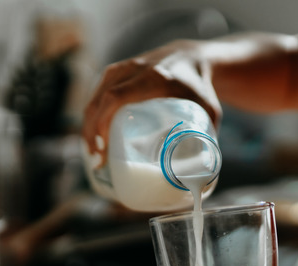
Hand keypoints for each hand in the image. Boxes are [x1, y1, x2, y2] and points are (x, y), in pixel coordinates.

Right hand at [82, 40, 221, 167]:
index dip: (103, 123)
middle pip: (100, 100)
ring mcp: (122, 68)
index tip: (103, 148)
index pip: (116, 98)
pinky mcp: (116, 72)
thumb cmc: (200, 87)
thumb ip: (208, 139)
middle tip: (98, 160)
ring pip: (94, 98)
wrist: (191, 57)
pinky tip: (93, 136)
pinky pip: (96, 94)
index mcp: (154, 78)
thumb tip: (201, 177)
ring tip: (94, 153)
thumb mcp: (209, 110)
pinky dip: (92, 116)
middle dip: (92, 132)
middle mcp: (133, 70)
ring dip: (88, 126)